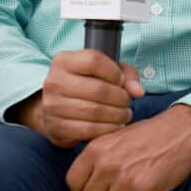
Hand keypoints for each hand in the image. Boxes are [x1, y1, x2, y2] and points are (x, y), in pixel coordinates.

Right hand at [13, 49, 145, 147]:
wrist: (58, 108)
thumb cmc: (87, 83)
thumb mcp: (106, 71)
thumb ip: (126, 75)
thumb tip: (138, 92)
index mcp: (64, 61)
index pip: (94, 61)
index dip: (114, 72)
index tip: (121, 81)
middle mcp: (54, 82)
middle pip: (98, 89)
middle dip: (120, 98)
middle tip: (127, 102)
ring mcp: (52, 105)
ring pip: (94, 111)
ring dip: (117, 115)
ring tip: (124, 114)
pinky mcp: (55, 126)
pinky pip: (88, 129)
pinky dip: (107, 129)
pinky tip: (115, 125)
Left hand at [66, 103, 190, 190]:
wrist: (184, 129)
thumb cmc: (150, 134)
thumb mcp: (115, 137)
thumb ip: (97, 158)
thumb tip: (83, 183)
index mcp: (96, 150)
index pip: (73, 184)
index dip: (86, 188)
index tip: (100, 185)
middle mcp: (107, 165)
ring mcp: (126, 178)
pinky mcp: (146, 190)